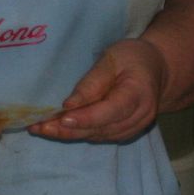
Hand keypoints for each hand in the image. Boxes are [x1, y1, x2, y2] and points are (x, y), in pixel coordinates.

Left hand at [31, 39, 167, 142]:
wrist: (156, 70)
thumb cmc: (131, 58)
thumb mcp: (112, 59)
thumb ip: (92, 82)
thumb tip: (69, 105)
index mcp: (139, 94)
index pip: (111, 110)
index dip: (86, 118)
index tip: (61, 118)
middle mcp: (139, 116)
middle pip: (101, 128)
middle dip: (68, 129)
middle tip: (38, 126)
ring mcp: (134, 128)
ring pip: (97, 136)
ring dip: (68, 134)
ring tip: (40, 128)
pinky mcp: (125, 133)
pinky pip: (99, 136)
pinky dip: (77, 133)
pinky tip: (56, 129)